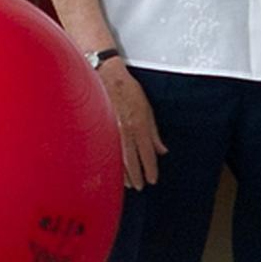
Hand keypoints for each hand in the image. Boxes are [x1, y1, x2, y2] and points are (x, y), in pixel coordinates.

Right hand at [98, 60, 164, 188]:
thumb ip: (154, 132)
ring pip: (117, 160)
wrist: (105, 75)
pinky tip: (111, 171)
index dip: (150, 169)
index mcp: (138, 125)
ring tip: (128, 184)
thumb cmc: (126, 88)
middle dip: (136, 177)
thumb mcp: (147, 108)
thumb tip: (161, 150)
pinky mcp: (99, 129)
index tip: (152, 179)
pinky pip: (105, 152)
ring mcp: (110, 131)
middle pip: (131, 162)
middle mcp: (124, 131)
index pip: (146, 154)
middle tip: (140, 186)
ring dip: (123, 175)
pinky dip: (110, 164)